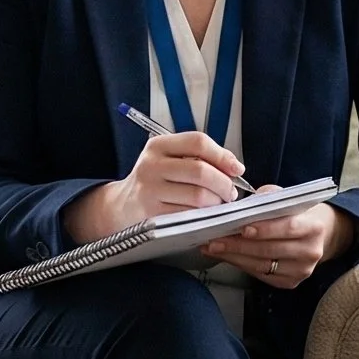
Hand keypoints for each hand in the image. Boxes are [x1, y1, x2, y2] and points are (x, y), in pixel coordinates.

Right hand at [65, 130, 243, 242]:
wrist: (121, 207)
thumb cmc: (154, 182)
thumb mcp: (168, 159)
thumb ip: (199, 158)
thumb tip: (234, 167)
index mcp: (158, 145)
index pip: (198, 142)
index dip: (223, 155)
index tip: (237, 169)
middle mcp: (151, 165)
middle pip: (201, 171)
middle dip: (224, 184)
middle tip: (230, 192)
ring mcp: (150, 191)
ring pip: (198, 196)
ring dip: (216, 203)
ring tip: (218, 204)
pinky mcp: (152, 214)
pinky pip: (189, 215)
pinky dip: (204, 217)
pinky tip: (205, 216)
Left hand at [200, 192, 356, 288]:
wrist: (322, 236)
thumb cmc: (300, 214)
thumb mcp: (290, 200)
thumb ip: (270, 198)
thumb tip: (243, 204)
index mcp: (314, 227)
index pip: (288, 228)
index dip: (265, 229)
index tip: (241, 227)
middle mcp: (310, 252)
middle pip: (270, 250)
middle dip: (238, 245)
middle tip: (214, 239)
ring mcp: (301, 271)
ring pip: (262, 265)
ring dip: (234, 256)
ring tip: (213, 247)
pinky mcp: (290, 282)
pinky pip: (261, 275)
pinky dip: (241, 265)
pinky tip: (226, 256)